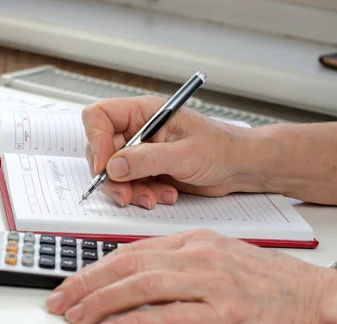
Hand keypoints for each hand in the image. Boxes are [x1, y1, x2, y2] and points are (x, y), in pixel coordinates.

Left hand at [45, 230, 336, 323]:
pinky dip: (135, 323)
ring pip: (141, 286)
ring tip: (75, 314)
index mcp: (192, 241)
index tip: (71, 282)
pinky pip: (168, 317)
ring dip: (101, 301)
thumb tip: (135, 275)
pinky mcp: (225, 312)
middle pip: (127, 264)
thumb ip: (177, 264)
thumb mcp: (217, 259)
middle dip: (86, 282)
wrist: (316, 299)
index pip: (130, 250)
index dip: (95, 267)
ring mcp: (211, 282)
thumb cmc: (268, 283)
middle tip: (59, 299)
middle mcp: (197, 255)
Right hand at [82, 96, 256, 207]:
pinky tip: (164, 195)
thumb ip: (146, 159)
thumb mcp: (184, 154)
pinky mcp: (145, 170)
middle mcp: (137, 130)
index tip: (106, 166)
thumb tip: (113, 166)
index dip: (96, 140)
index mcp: (144, 112)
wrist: (239, 167)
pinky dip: (141, 195)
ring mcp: (140, 151)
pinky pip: (128, 185)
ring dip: (128, 190)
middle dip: (112, 176)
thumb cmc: (221, 148)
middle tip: (126, 193)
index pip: (99, 116)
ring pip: (112, 172)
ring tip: (153, 197)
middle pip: (101, 150)